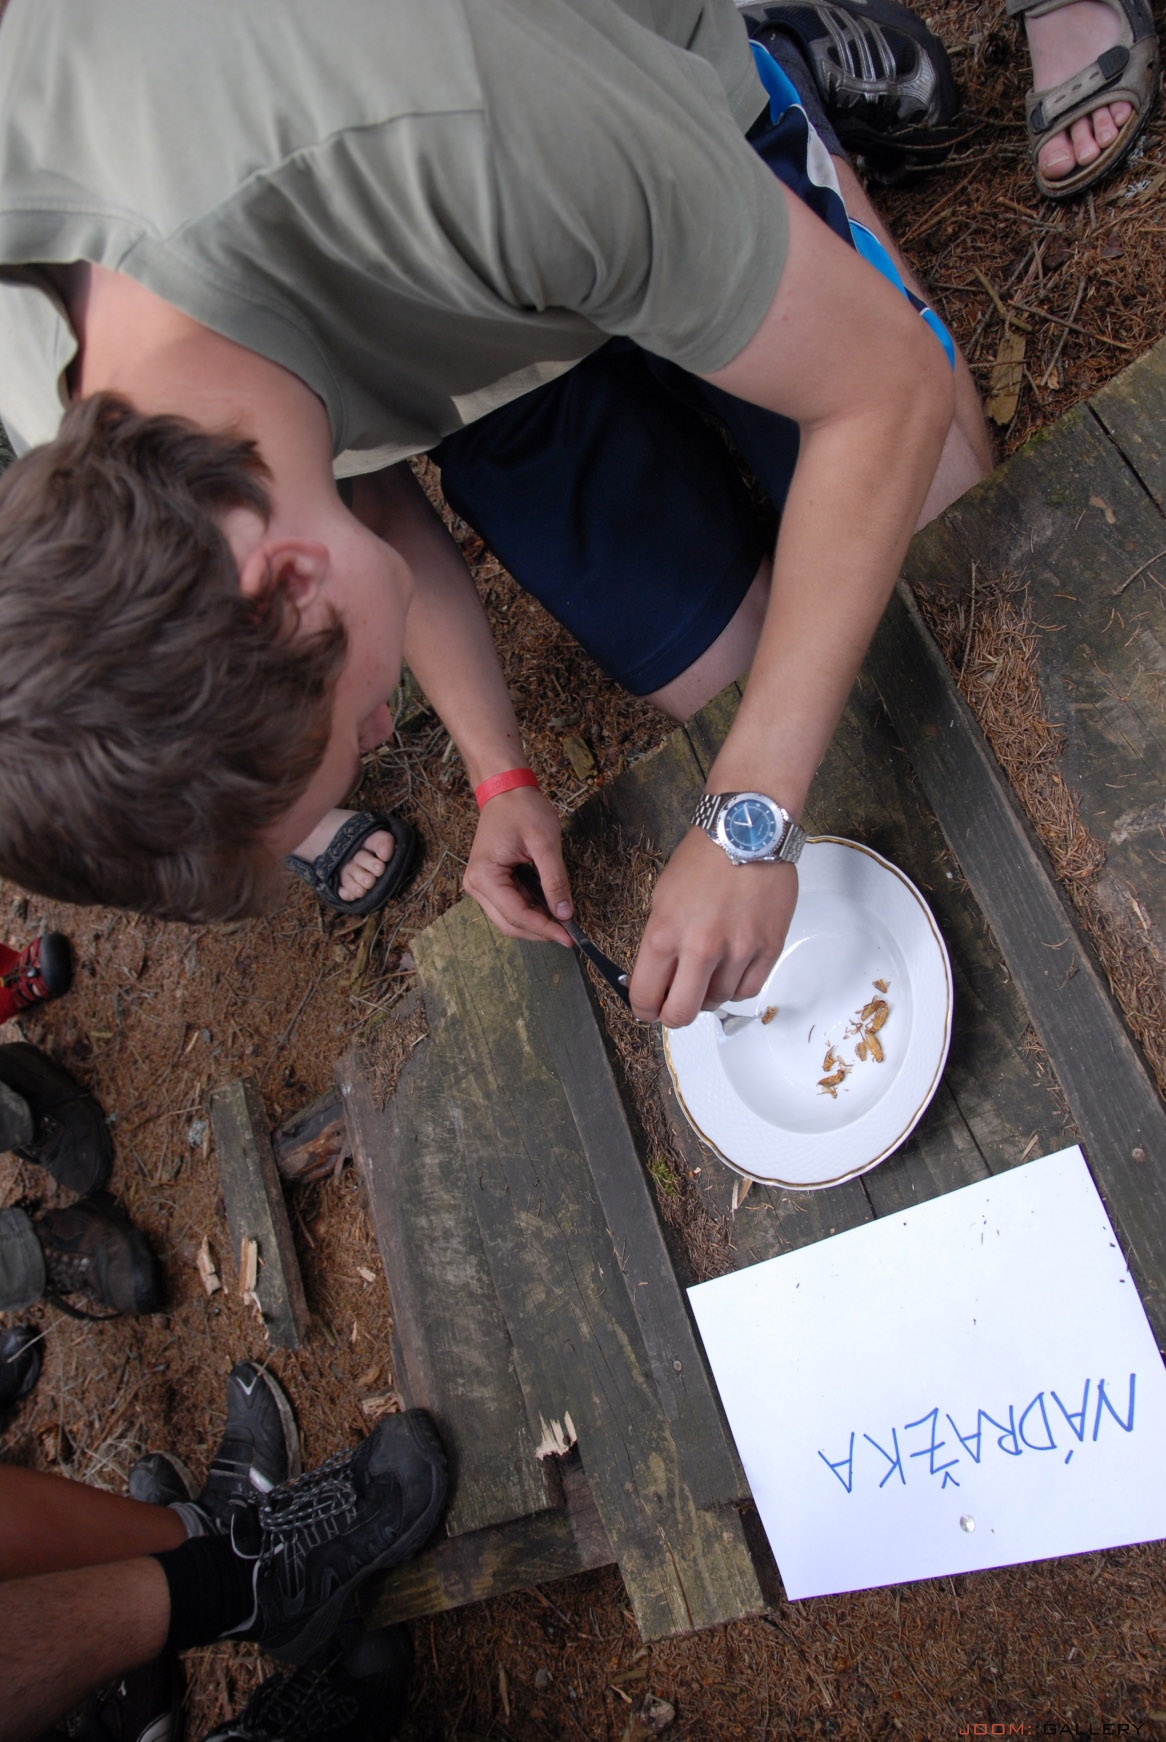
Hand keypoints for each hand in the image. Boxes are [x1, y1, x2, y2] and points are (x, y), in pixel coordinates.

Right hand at [463, 786, 573, 945]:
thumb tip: (565, 913)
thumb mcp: (545, 843)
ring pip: (510, 919)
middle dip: (540, 931)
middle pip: (510, 924)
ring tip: (563, 922)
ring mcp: (481, 886)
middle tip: (569, 935)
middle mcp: (476, 885)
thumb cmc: (522, 809)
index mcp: (484, 876)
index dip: (544, 929)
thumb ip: (555, 880)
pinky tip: (551, 910)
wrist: (506, 790)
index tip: (569, 938)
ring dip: (537, 923)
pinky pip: (511, 906)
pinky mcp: (491, 883)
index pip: (516, 915)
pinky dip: (532, 911)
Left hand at [628, 829, 797, 1026]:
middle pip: (681, 1014)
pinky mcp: (768, 949)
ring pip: (717, 1002)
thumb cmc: (703, 858)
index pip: (646, 996)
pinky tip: (730, 971)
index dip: (644, 1009)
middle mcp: (701, 949)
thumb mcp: (662, 898)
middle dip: (673, 1015)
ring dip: (708, 995)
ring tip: (707, 973)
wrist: (747, 832)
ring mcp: (738, 951)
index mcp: (665, 934)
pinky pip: (748, 990)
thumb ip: (659, 942)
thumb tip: (658, 976)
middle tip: (675, 1005)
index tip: (648, 1007)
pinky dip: (736, 987)